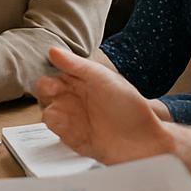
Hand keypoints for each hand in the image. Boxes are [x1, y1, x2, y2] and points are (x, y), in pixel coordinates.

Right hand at [34, 45, 173, 162]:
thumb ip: (76, 65)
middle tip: (58, 98)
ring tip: (66, 115)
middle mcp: (75, 101)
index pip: (51, 78)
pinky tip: (70, 127)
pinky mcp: (75, 139)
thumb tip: (52, 51)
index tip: (55, 84)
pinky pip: (57, 133)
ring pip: (48, 114)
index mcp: (80, 83)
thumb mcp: (102, 77)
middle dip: (46, 97)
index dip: (48, 81)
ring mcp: (74, 120)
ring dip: (52, 113)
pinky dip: (59, 129)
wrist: (145, 139)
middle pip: (45, 96)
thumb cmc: (130, 106)